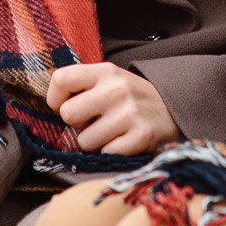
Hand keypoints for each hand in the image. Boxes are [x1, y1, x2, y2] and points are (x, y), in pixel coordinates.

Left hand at [46, 63, 182, 155]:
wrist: (175, 110)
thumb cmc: (130, 98)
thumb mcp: (109, 80)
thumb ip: (81, 86)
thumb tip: (50, 105)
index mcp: (105, 71)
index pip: (60, 79)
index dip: (55, 98)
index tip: (66, 105)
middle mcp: (116, 89)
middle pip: (67, 114)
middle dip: (77, 123)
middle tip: (93, 121)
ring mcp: (129, 113)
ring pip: (84, 141)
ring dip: (95, 142)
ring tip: (111, 132)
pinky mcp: (141, 137)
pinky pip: (105, 154)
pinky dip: (111, 153)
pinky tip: (123, 142)